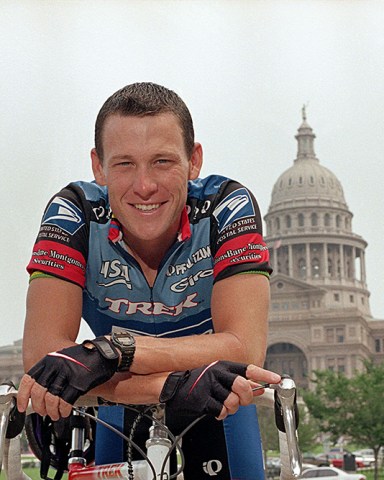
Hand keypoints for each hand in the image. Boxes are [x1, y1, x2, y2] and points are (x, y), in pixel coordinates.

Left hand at [17, 337, 118, 419]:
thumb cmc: (85, 357)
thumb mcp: (63, 358)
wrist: (104, 353)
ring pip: (52, 399)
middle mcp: (57, 365)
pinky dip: (63, 410)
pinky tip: (65, 411)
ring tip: (56, 414)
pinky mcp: (79, 383)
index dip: (23, 396)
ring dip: (52, 411)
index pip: (29, 380)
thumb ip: (51, 371)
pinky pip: (66, 402)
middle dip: (39, 407)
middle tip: (43, 412)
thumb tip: (40, 390)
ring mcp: (68, 374)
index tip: (23, 406)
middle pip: (39, 392)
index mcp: (50, 359)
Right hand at [159, 360, 280, 419]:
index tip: (276, 379)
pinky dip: (221, 414)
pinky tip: (216, 409)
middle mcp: (217, 373)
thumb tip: (260, 388)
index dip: (264, 375)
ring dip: (231, 408)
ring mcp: (209, 385)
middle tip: (241, 401)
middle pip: (242, 386)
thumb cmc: (200, 382)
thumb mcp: (221, 377)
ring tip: (224, 405)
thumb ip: (241, 382)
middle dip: (246, 398)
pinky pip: (220, 411)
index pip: (248, 369)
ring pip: (232, 401)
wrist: (174, 387)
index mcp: (223, 366)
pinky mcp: (202, 399)